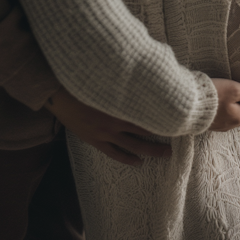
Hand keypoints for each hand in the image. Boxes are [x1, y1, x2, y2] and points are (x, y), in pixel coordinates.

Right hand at [45, 86, 171, 165]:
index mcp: (121, 104)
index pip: (148, 114)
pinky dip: (127, 159)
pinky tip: (139, 162)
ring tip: (165, 154)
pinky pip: (115, 153)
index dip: (164, 118)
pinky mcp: (95, 140)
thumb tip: (146, 76)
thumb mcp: (108, 80)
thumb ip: (127, 84)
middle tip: (177, 143)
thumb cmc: (85, 82)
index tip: (178, 120)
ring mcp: (105, 133)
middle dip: (161, 139)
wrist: (60, 95)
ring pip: (133, 145)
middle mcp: (116, 121)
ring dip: (150, 150)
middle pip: (145, 133)